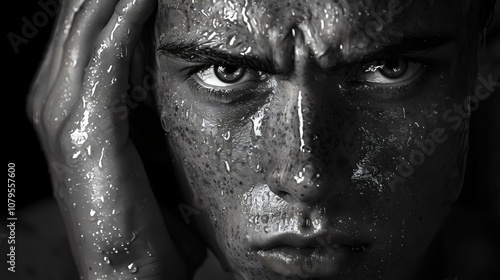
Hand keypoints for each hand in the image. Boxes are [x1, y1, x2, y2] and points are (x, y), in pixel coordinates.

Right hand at [26, 0, 200, 278]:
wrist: (129, 269)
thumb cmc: (143, 212)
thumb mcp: (138, 147)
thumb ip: (141, 105)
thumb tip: (164, 71)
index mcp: (64, 105)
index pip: (84, 31)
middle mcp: (51, 101)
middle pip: (79, 20)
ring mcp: (60, 113)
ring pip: (85, 28)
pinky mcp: (83, 129)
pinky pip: (104, 56)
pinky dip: (123, 20)